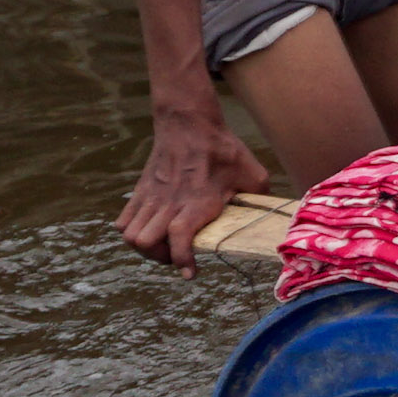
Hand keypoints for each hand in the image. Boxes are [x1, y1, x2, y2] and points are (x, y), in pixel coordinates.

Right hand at [119, 114, 273, 270]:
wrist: (189, 123)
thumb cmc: (223, 149)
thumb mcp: (253, 173)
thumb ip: (261, 198)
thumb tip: (274, 215)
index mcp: (198, 201)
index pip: (180, 237)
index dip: (182, 260)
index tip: (190, 273)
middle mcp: (170, 202)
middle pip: (147, 242)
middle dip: (161, 257)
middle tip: (176, 255)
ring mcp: (152, 197)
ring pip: (131, 235)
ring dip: (145, 247)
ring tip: (162, 245)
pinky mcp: (140, 191)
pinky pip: (123, 221)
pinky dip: (131, 232)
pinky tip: (149, 230)